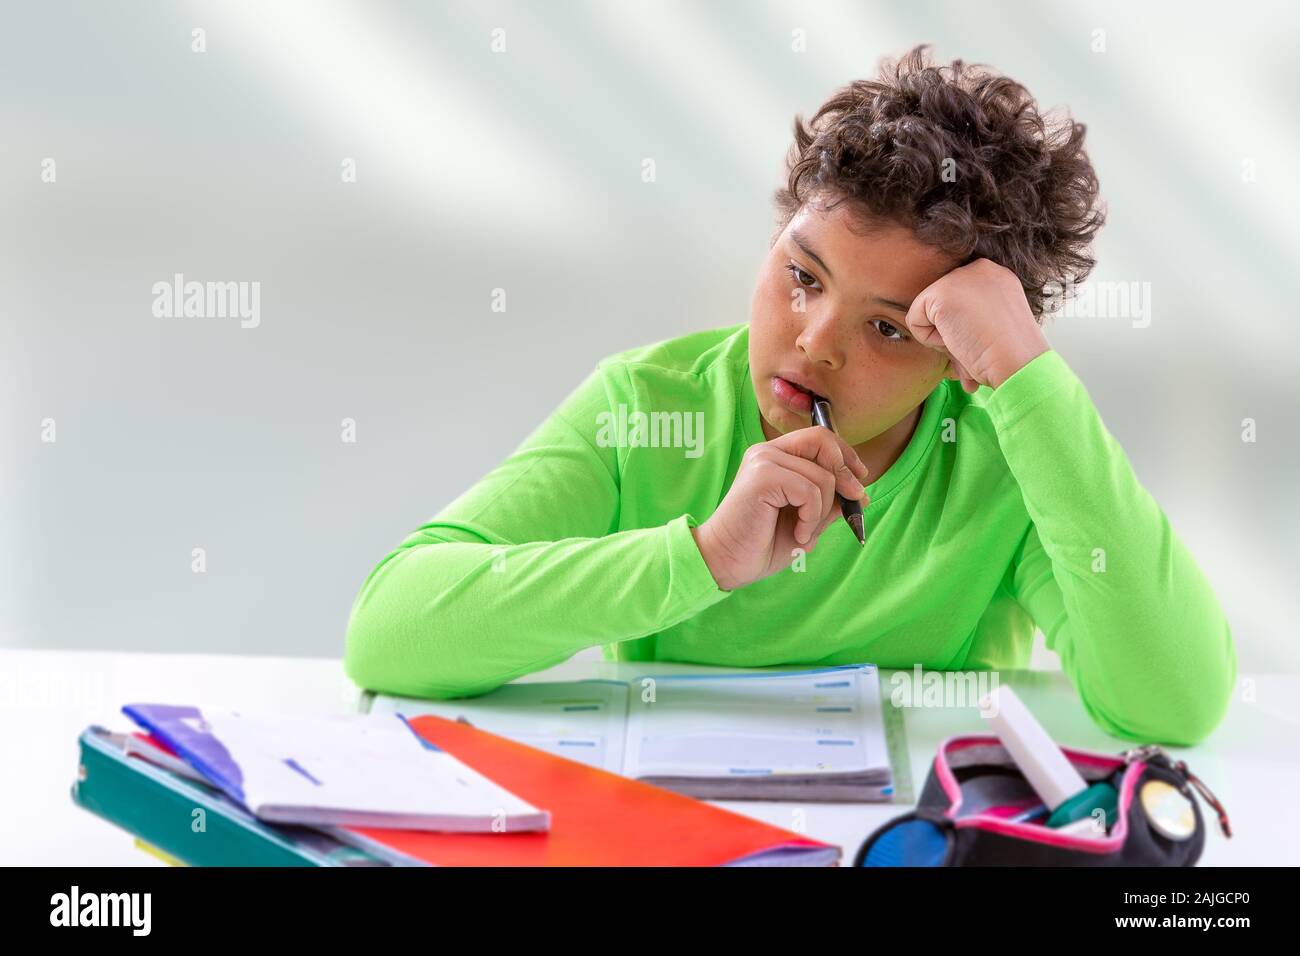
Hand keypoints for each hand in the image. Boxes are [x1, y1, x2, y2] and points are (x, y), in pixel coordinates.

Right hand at [690, 427, 869, 590]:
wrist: (726, 562)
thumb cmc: (761, 543)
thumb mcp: (806, 521)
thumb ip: (829, 503)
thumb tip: (860, 493)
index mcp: (776, 456)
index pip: (819, 438)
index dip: (845, 455)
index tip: (859, 480)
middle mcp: (767, 452)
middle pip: (822, 441)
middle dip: (844, 473)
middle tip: (850, 503)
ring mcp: (763, 461)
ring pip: (822, 475)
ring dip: (822, 512)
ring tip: (804, 534)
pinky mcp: (762, 477)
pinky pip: (809, 491)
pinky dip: (811, 517)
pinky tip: (798, 535)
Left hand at [903, 258, 1050, 390]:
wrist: (1019, 361)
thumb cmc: (1011, 355)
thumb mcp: (996, 322)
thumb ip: (972, 315)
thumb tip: (948, 327)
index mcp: (996, 275)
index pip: (958, 300)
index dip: (964, 327)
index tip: (985, 339)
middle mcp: (979, 268)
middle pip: (941, 304)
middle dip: (953, 333)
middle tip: (978, 346)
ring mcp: (960, 277)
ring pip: (927, 312)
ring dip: (944, 339)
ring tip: (971, 344)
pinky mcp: (941, 292)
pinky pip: (915, 320)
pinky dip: (931, 341)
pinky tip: (959, 341)